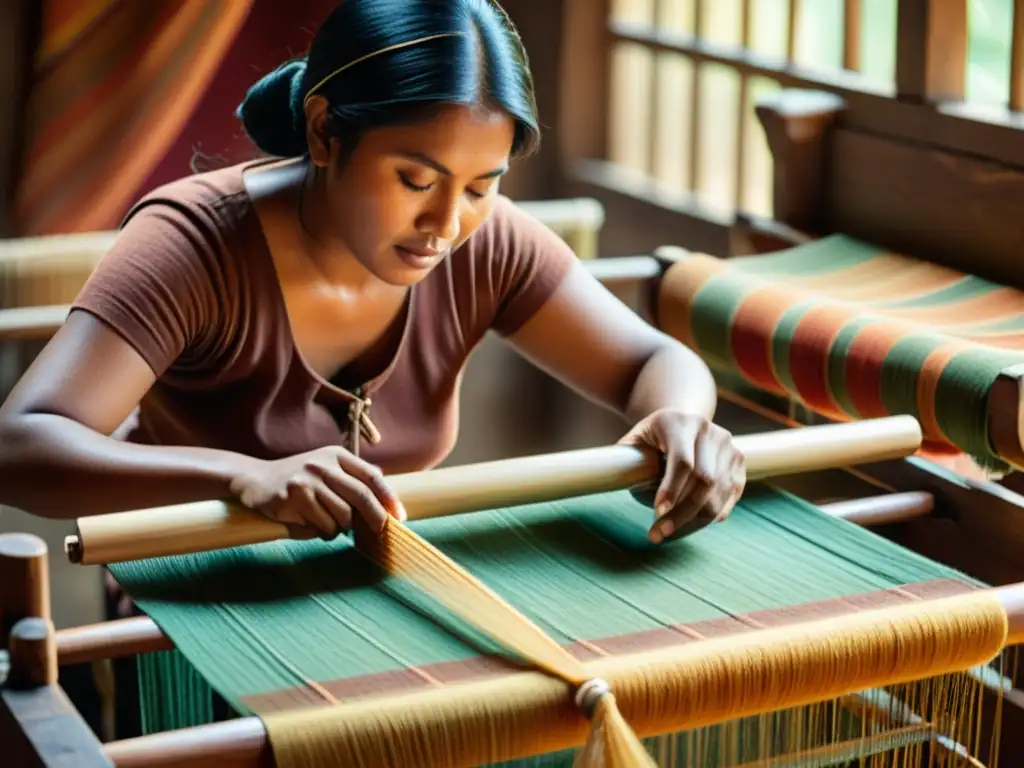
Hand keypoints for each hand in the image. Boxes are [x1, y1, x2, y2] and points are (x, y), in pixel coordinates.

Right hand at [229, 446, 405, 539]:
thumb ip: (353, 476)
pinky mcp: (292, 499)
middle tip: (382, 532)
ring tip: (328, 523)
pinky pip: (321, 526)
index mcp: (336, 456)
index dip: (388, 497)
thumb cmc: (299, 478)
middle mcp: (322, 465)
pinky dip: (323, 532)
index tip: (399, 515)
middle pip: (361, 496)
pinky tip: (312, 524)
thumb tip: (387, 493)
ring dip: (341, 527)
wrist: (256, 480)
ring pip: (342, 516)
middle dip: (376, 518)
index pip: (371, 476)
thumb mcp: (326, 467)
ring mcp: (306, 481)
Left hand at [618, 409, 744, 542]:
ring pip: (719, 491)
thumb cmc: (652, 437)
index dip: (672, 489)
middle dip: (682, 512)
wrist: (683, 421)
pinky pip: (730, 495)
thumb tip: (611, 480)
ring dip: (696, 519)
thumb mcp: (635, 440)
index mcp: (679, 422)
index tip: (657, 512)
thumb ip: (625, 458)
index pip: (683, 461)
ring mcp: (728, 445)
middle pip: (705, 480)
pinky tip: (692, 525)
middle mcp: (709, 430)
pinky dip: (713, 515)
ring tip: (669, 532)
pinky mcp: (739, 461)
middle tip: (658, 533)